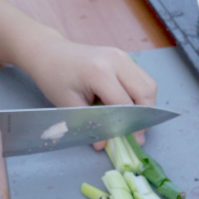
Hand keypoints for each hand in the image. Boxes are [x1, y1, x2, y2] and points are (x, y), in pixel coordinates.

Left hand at [17, 36, 157, 147]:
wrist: (50, 53)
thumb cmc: (55, 78)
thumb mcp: (68, 104)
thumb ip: (90, 124)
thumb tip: (105, 145)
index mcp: (100, 72)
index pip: (125, 103)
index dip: (130, 124)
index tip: (132, 141)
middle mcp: (117, 60)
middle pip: (145, 91)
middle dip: (145, 115)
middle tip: (138, 133)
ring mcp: (123, 56)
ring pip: (149, 84)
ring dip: (146, 105)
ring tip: (134, 120)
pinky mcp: (124, 57)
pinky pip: (142, 78)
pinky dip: (141, 95)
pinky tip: (129, 105)